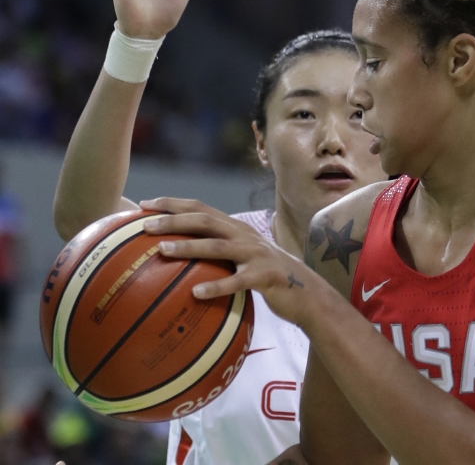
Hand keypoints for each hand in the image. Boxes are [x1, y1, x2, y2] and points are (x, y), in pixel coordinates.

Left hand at [140, 198, 323, 326]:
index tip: (144, 205)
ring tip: (162, 251)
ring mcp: (256, 255)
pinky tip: (196, 293)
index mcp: (236, 230)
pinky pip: (238, 281)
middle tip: (145, 225)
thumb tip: (181, 261)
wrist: (307, 293)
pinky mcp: (265, 276)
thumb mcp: (243, 259)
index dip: (173, 204)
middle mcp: (245, 236)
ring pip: (218, 247)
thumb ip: (219, 254)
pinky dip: (216, 286)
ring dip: (189, 247)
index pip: (201, 209)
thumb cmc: (267, 278)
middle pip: (205, 221)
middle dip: (174, 220)